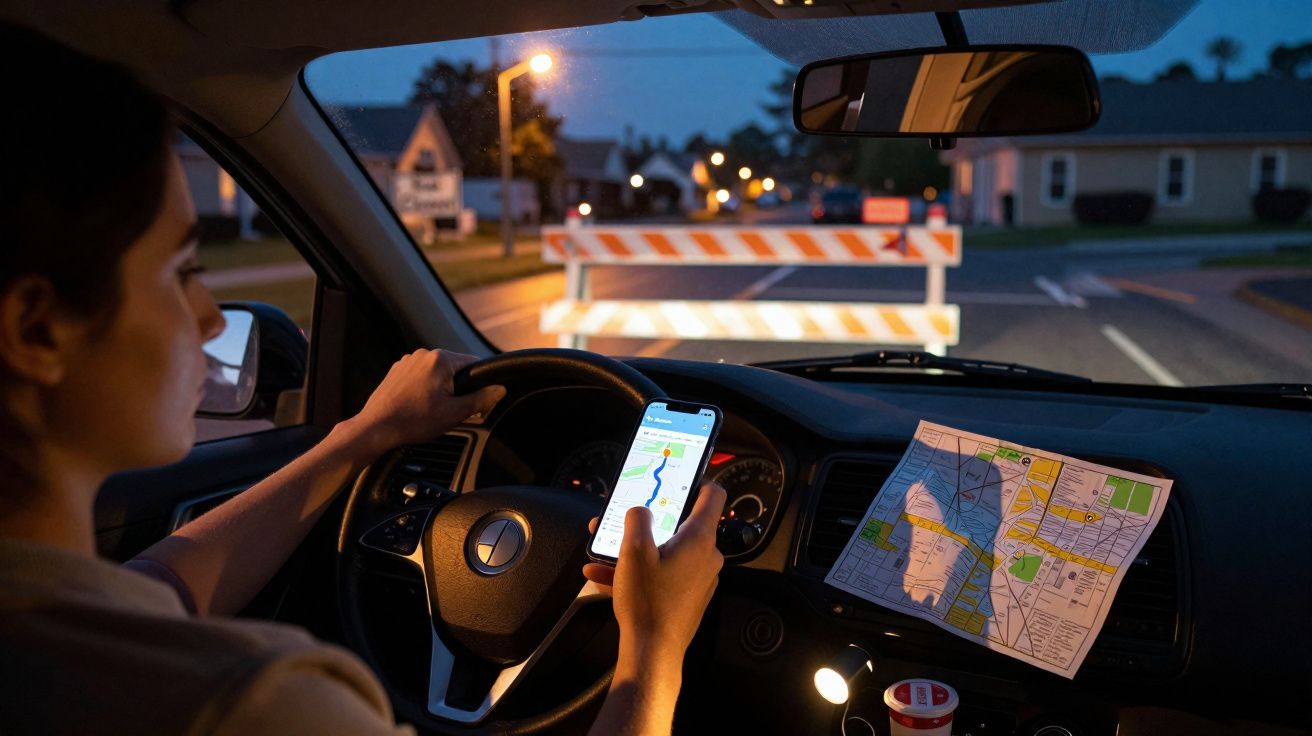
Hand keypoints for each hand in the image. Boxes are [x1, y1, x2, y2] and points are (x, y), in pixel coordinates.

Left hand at [351, 349, 504, 452]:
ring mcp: (407, 362)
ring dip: (440, 390)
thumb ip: (481, 399)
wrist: (376, 429)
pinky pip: (421, 377)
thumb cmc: (411, 421)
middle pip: (455, 369)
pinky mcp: (397, 371)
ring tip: (430, 411)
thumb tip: (499, 389)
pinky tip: (418, 407)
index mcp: (440, 359)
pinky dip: (424, 390)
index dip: (480, 384)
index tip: (477, 400)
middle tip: (450, 411)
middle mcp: (422, 354)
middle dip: (457, 389)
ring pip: (437, 374)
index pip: (474, 364)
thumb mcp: (454, 414)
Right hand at [583, 482, 726, 662]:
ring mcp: (699, 578)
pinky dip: (640, 571)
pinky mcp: (688, 596)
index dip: (697, 480)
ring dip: (636, 549)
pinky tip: (605, 576)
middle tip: (622, 520)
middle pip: (682, 524)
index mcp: (699, 539)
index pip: (712, 495)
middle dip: (648, 521)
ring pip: (667, 551)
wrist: (652, 652)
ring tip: (602, 553)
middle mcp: (706, 556)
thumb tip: (640, 510)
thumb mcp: (633, 551)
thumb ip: (636, 519)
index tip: (678, 478)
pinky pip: (664, 574)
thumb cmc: (647, 601)